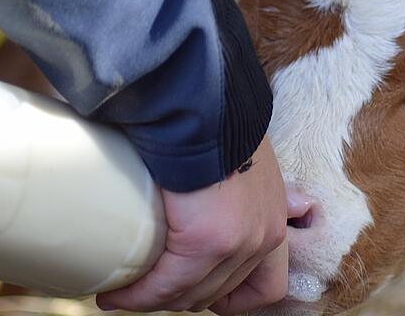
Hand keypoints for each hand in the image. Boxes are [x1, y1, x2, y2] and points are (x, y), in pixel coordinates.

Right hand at [96, 135, 287, 312]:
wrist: (206, 109)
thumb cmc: (219, 128)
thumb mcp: (249, 164)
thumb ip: (253, 194)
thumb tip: (288, 208)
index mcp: (274, 220)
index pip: (265, 286)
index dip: (228, 297)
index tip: (194, 289)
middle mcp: (265, 238)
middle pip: (220, 293)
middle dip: (179, 297)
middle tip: (142, 292)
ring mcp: (239, 243)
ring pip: (191, 294)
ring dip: (153, 299)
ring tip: (120, 295)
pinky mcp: (208, 242)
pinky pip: (168, 284)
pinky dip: (139, 294)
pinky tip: (116, 292)